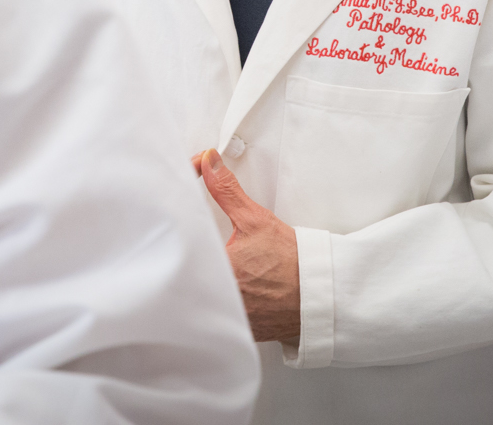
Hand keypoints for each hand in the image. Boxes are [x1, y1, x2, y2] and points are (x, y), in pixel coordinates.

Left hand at [195, 148, 300, 344]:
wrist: (316, 291)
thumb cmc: (289, 261)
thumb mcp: (255, 219)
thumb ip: (226, 190)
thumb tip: (209, 163)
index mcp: (215, 272)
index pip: (180, 256)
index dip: (176, 245)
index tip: (176, 241)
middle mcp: (218, 299)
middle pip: (186, 281)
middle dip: (187, 268)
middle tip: (185, 259)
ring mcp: (228, 316)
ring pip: (200, 301)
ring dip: (201, 289)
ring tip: (203, 280)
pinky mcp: (238, 328)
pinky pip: (217, 318)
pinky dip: (217, 307)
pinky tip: (227, 296)